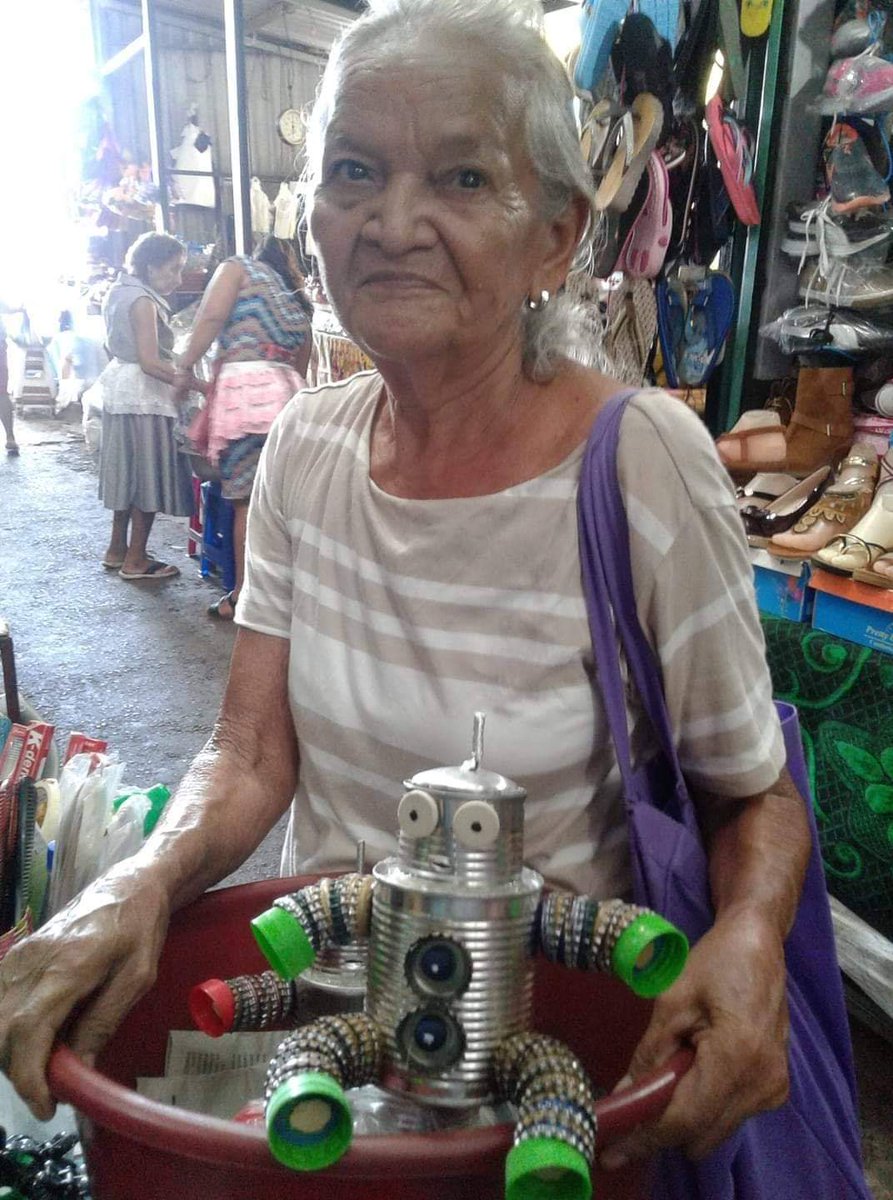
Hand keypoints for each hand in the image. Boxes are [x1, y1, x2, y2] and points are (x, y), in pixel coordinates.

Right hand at [0, 864, 169, 1118]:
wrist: (128, 884)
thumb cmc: (140, 928)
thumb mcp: (138, 977)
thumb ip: (103, 1022)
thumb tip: (78, 1069)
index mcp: (67, 966)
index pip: (28, 1031)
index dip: (30, 1077)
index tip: (47, 1106)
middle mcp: (32, 961)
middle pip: (2, 1033)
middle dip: (21, 1070)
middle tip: (54, 1085)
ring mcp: (18, 956)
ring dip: (14, 1051)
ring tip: (51, 1058)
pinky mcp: (15, 954)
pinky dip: (9, 1028)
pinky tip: (38, 1033)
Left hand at [600, 911, 789, 1168]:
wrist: (758, 943)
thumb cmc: (715, 962)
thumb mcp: (671, 1002)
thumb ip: (649, 1055)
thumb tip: (622, 1095)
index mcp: (738, 1058)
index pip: (684, 1119)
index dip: (645, 1138)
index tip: (612, 1152)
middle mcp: (763, 1084)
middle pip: (700, 1135)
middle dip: (661, 1127)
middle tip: (629, 1108)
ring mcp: (774, 1088)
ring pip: (714, 1130)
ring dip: (684, 1113)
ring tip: (670, 1067)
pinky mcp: (775, 1087)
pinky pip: (730, 1115)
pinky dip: (704, 1104)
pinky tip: (694, 1067)